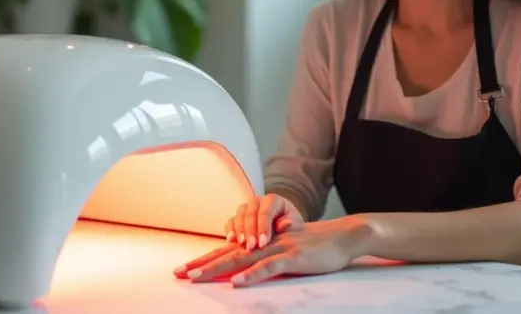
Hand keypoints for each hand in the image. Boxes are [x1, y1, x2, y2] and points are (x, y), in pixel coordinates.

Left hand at [173, 217, 370, 286]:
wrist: (342, 237)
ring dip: (218, 268)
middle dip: (201, 264)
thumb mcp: (285, 253)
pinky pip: (269, 266)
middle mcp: (264, 243)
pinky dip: (251, 275)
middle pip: (227, 254)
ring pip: (242, 259)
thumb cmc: (314, 248)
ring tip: (196, 277)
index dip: (205, 259)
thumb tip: (243, 273)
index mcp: (261, 243)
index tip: (183, 270)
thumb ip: (265, 261)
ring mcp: (278, 248)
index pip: (227, 251)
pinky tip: (236, 282)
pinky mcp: (293, 257)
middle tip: (178, 273)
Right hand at [226, 193, 304, 250]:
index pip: (266, 212)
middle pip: (250, 213)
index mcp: (273, 200)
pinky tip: (231, 241)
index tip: (263, 243)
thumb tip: (286, 224)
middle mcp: (257, 201)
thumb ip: (289, 224)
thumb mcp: (295, 225)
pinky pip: (230, 222)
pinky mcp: (237, 218)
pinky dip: (230, 231)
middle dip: (250, 231)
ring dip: (239, 231)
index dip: (263, 227)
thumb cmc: (291, 227)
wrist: (285, 230)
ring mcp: (246, 209)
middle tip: (252, 247)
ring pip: (239, 216)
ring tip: (242, 245)